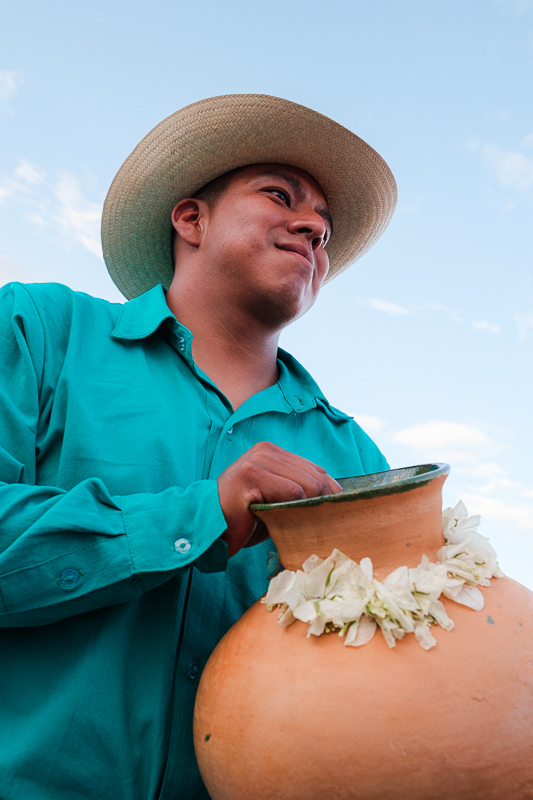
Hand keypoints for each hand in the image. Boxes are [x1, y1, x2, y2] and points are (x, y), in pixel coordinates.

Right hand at [217, 442, 341, 556]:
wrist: (209, 526)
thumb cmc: (244, 518)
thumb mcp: (275, 500)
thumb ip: (298, 492)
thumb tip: (333, 498)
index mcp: (272, 452)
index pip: (315, 468)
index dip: (331, 490)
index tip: (339, 509)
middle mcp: (265, 451)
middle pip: (314, 475)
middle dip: (325, 501)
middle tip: (328, 523)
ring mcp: (257, 460)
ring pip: (306, 484)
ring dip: (311, 508)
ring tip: (308, 525)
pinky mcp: (252, 475)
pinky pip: (291, 493)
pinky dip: (297, 509)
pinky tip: (289, 522)